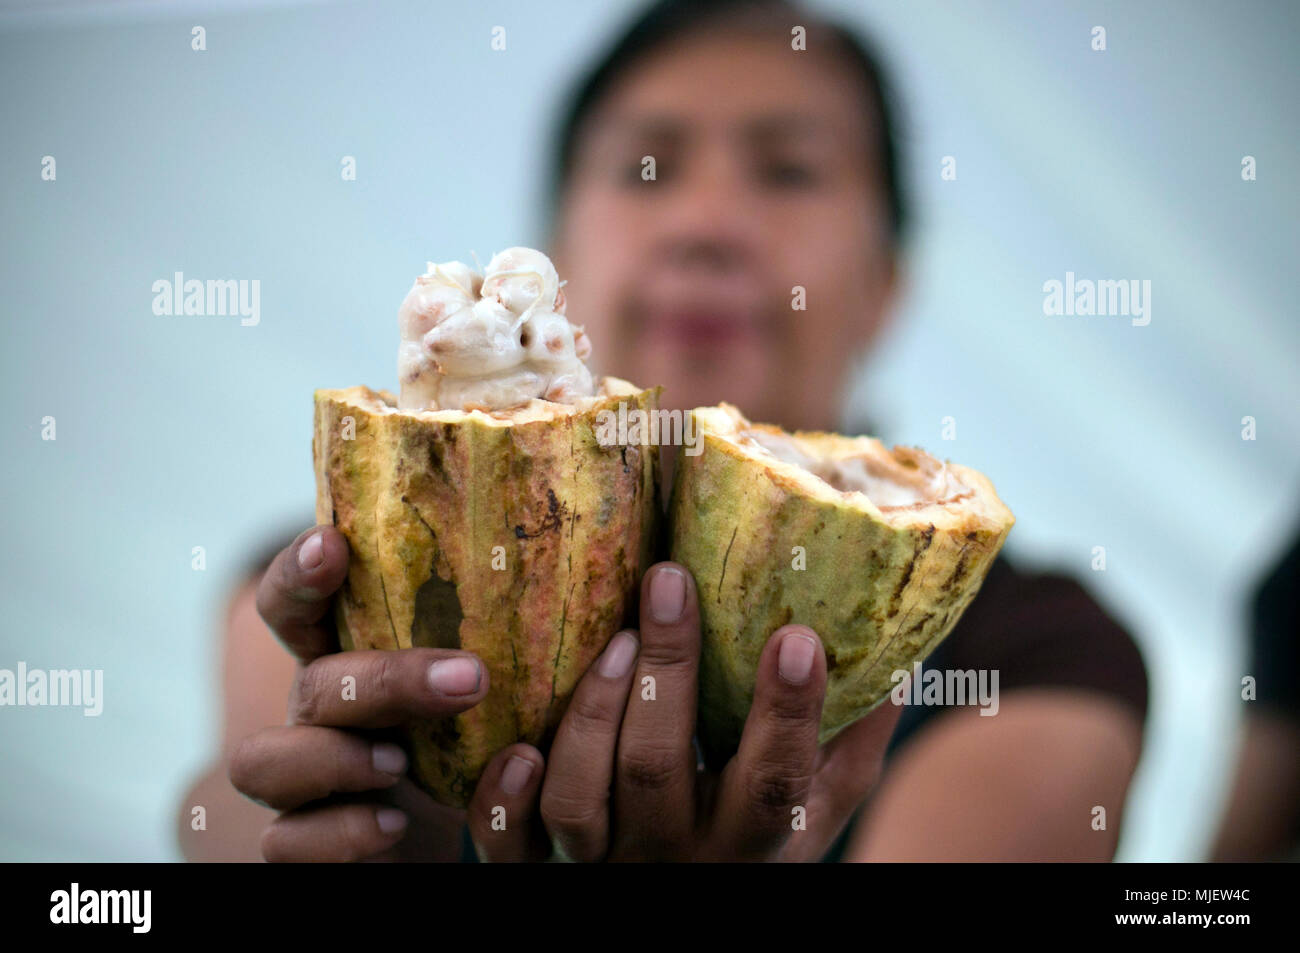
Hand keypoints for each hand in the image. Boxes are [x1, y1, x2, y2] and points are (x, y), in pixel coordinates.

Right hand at [228, 525, 546, 861]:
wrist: (454, 820)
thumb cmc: (475, 726)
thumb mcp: (491, 673)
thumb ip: (514, 626)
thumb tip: (616, 570)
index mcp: (349, 655)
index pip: (297, 603)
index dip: (300, 573)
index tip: (334, 543)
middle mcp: (316, 713)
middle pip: (312, 683)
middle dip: (384, 679)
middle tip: (469, 680)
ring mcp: (301, 779)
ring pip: (261, 761)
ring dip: (335, 758)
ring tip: (400, 762)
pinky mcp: (306, 843)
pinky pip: (285, 843)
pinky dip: (335, 832)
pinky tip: (392, 822)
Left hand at [468, 562, 902, 861]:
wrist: (690, 914)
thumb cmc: (756, 850)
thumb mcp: (817, 813)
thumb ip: (851, 743)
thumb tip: (899, 651)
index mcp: (750, 843)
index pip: (774, 784)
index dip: (788, 713)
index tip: (796, 635)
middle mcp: (672, 859)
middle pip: (658, 772)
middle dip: (665, 672)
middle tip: (669, 582)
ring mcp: (598, 867)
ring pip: (578, 798)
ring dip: (591, 713)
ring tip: (612, 641)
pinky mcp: (535, 872)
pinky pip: (506, 844)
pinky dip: (502, 799)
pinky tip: (517, 746)